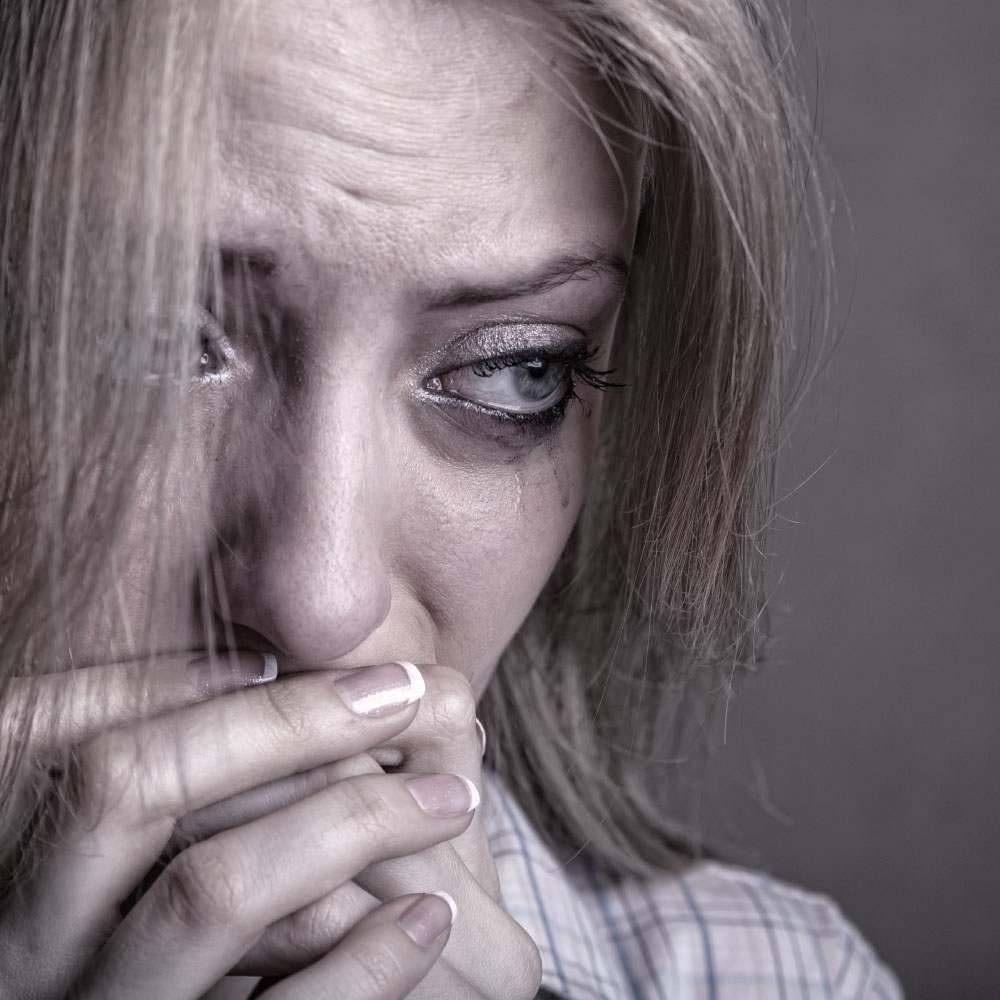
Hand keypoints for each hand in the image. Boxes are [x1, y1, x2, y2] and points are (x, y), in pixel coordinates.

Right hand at [0, 654, 482, 998]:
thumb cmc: (156, 943)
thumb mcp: (123, 864)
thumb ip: (167, 780)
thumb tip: (257, 664)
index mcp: (3, 871)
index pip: (50, 730)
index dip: (162, 678)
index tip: (276, 655)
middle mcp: (25, 949)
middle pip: (132, 787)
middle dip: (283, 722)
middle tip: (402, 692)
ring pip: (211, 889)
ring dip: (350, 820)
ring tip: (452, 797)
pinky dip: (367, 958)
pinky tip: (432, 916)